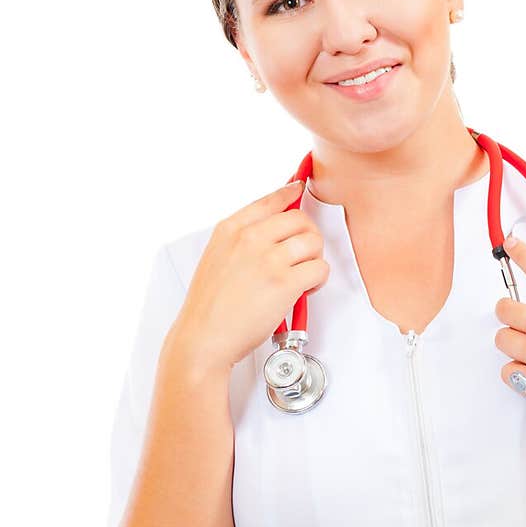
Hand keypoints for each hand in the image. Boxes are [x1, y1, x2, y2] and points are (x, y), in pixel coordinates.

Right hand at [169, 179, 330, 375]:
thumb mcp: (216, 257)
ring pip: (314, 242)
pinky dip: (318, 280)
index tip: (299, 189)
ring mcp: (267, 259)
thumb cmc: (210, 306)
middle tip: (301, 257)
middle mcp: (249, 238)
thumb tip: (271, 227)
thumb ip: (241, 239)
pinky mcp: (284, 283)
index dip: (290, 193)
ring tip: (302, 276)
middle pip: (300, 219)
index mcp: (231, 229)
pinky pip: (319, 269)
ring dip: (314, 260)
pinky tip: (305, 290)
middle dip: (307, 237)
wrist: (204, 337)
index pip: (271, 199)